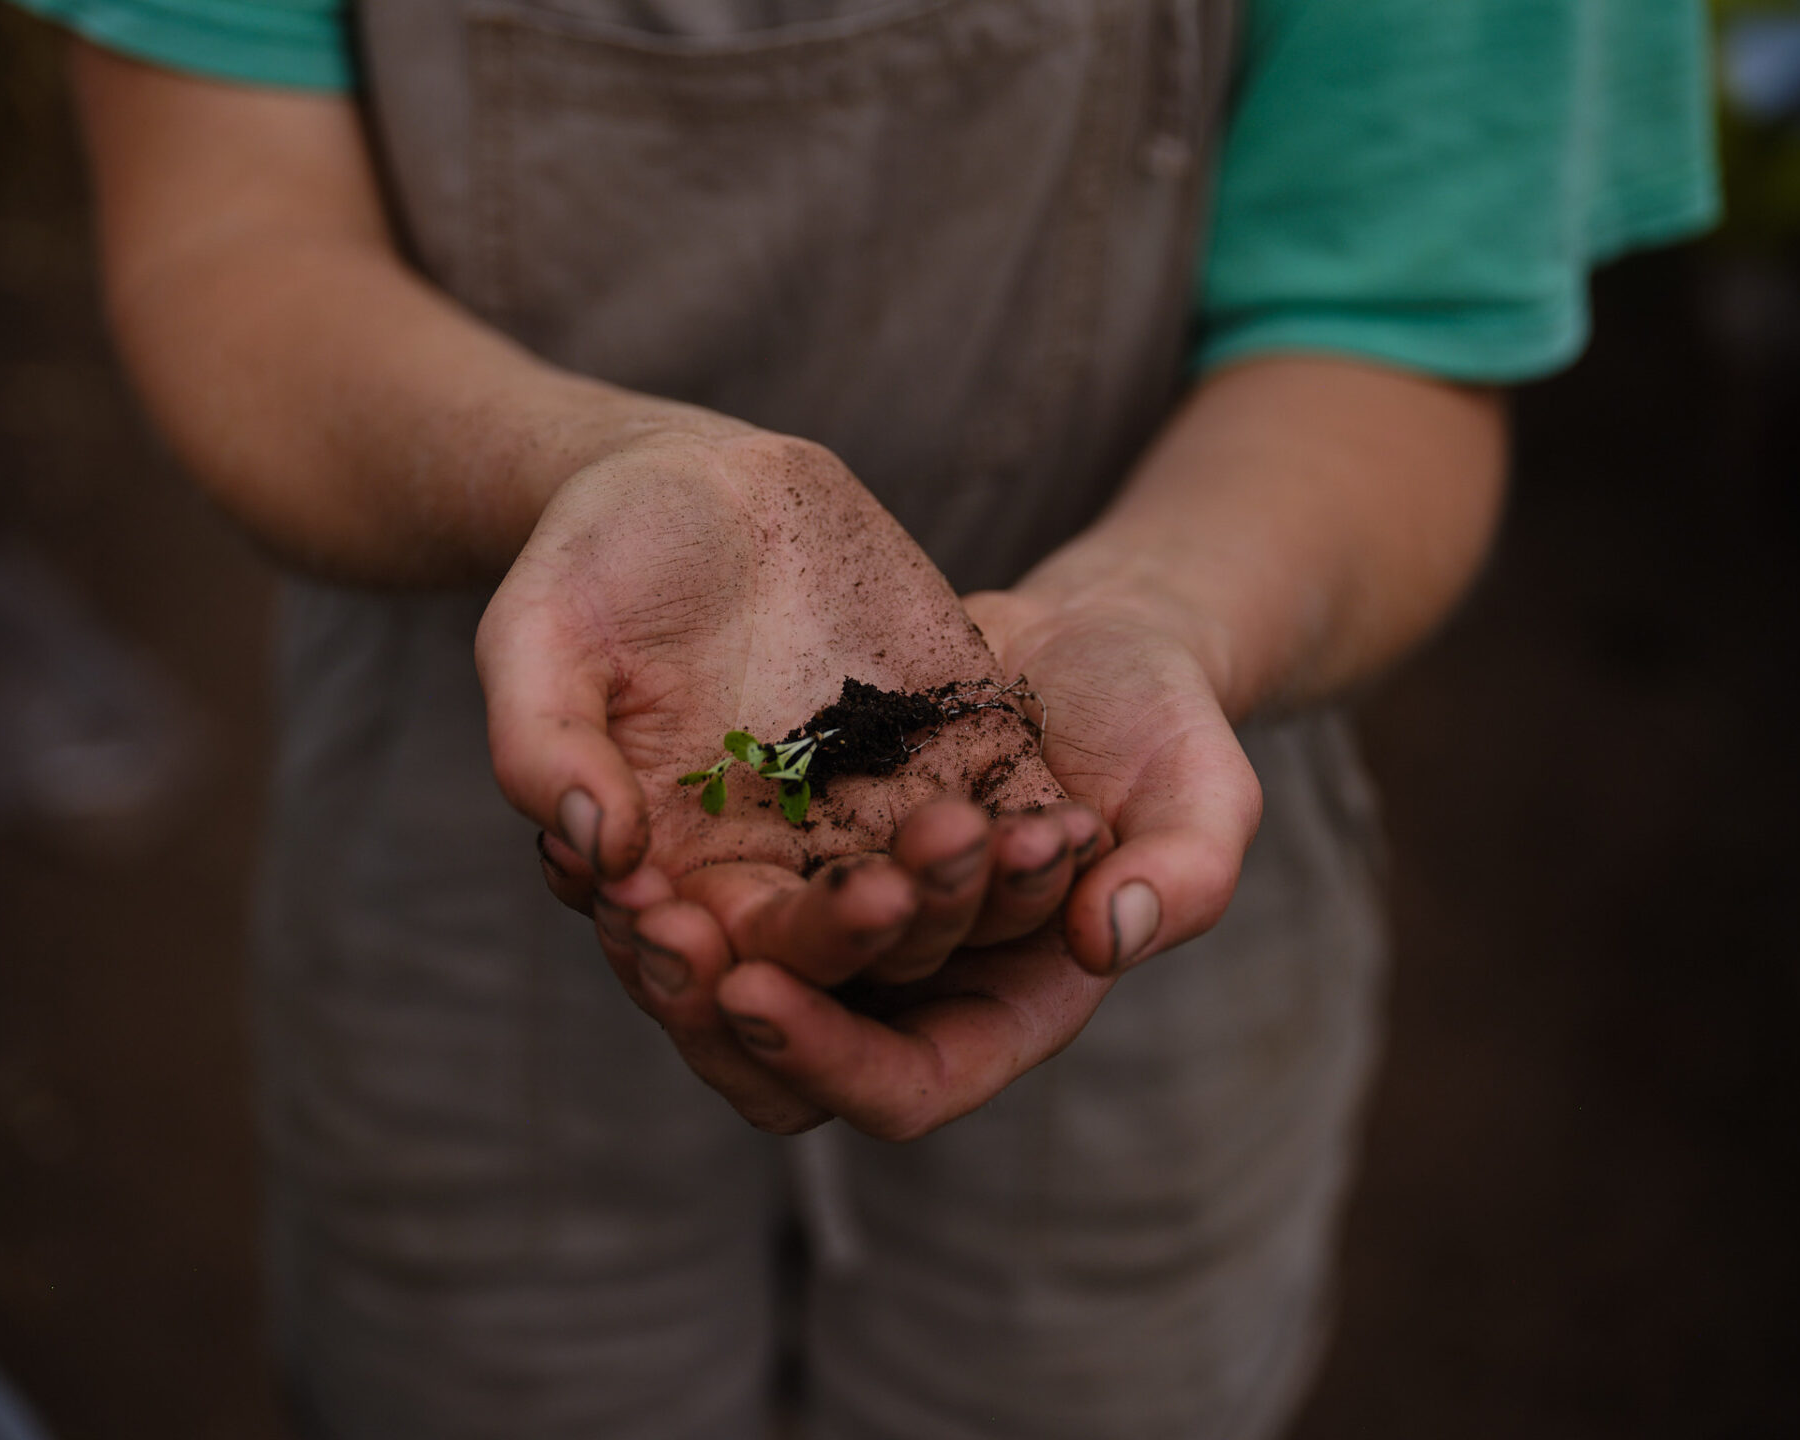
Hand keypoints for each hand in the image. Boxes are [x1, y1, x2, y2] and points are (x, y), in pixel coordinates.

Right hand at [478, 428, 1106, 1119]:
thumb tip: (597, 849)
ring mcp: (881, 816)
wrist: (701, 482)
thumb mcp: (537, 639)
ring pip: (937, 901)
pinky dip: (1035, 840)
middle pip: (834, 949)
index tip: (702, 934)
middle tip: (879, 895)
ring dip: (963, 897)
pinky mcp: (956, 757)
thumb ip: (544, 746)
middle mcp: (788, 867)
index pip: (704, 960)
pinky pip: (1006, 821)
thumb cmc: (596, 563)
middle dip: (854, 935)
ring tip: (973, 846)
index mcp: (679, 868)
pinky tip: (1064, 828)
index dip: (707, 969)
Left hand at [582, 581, 1260, 1140]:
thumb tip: (1110, 938)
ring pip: (736, 981)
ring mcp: (850, 928)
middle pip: (792, 1062)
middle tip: (652, 933)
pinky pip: (716, 890)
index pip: (909, 1086)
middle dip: (716, 1011)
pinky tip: (598, 825)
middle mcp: (914, 989)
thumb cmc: (1161, 721)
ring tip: (609, 878)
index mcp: (1008, 1008)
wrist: (1087, 640)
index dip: (828, 1059)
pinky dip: (660, 871)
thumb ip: (1188, 868)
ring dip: (669, 950)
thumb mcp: (1201, 786)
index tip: (752, 989)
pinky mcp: (801, 857)